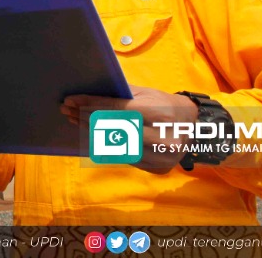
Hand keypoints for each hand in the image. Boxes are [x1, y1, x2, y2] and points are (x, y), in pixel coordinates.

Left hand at [61, 85, 199, 173]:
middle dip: (85, 118)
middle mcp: (159, 137)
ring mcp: (159, 156)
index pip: (114, 109)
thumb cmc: (166, 105)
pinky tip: (91, 136)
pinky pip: (124, 156)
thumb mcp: (147, 93)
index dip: (90, 105)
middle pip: (111, 128)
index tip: (70, 100)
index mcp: (156, 113)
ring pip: (114, 145)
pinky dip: (106, 146)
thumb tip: (88, 95)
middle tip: (66, 110)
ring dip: (91, 133)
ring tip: (74, 121)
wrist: (195, 129)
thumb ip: (120, 95)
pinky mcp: (157, 168)